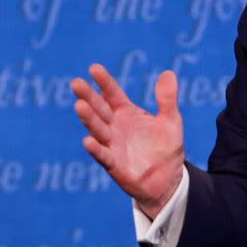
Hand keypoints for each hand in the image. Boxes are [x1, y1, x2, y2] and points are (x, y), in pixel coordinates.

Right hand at [71, 63, 184, 219]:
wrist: (169, 178)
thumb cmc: (166, 147)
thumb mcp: (170, 119)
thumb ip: (167, 98)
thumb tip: (168, 72)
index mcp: (126, 113)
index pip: (112, 94)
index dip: (104, 82)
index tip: (94, 68)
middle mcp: (115, 127)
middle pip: (99, 109)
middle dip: (88, 97)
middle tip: (76, 83)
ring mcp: (113, 145)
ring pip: (98, 130)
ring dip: (89, 119)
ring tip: (79, 106)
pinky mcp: (115, 165)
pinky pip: (104, 156)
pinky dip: (96, 149)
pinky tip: (88, 141)